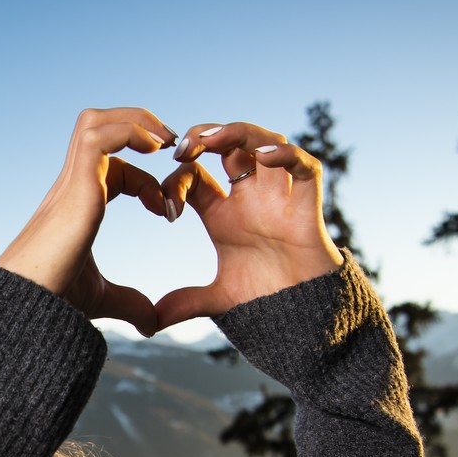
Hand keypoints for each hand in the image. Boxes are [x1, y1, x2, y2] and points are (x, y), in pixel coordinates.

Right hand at [0, 108, 175, 335]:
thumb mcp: (103, 297)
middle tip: (168, 144)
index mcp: (79, 204)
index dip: (144, 181)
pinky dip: (129, 132)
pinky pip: (101, 137)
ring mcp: (72, 181)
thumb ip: (130, 303)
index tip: (165, 211)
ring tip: (164, 140)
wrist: (32, 299)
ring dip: (134, 120)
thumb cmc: (55, 298)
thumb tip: (152, 324)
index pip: (113, 169)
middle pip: (98, 127)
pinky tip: (154, 149)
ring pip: (96, 122)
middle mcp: (72, 185)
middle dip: (136, 124)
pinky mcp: (76, 182)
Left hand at [154, 122, 342, 329]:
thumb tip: (150, 323)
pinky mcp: (307, 205)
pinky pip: (305, 167)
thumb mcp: (216, 299)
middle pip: (230, 145)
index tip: (166, 207)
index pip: (196, 176)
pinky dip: (287, 155)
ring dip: (240, 134)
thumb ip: (185, 303)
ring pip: (265, 143)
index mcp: (223, 211)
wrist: (303, 316)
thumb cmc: (264, 299)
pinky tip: (263, 156)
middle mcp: (250, 196)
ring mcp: (279, 196)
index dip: (178, 180)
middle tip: (182, 146)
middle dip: (206, 136)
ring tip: (213, 140)